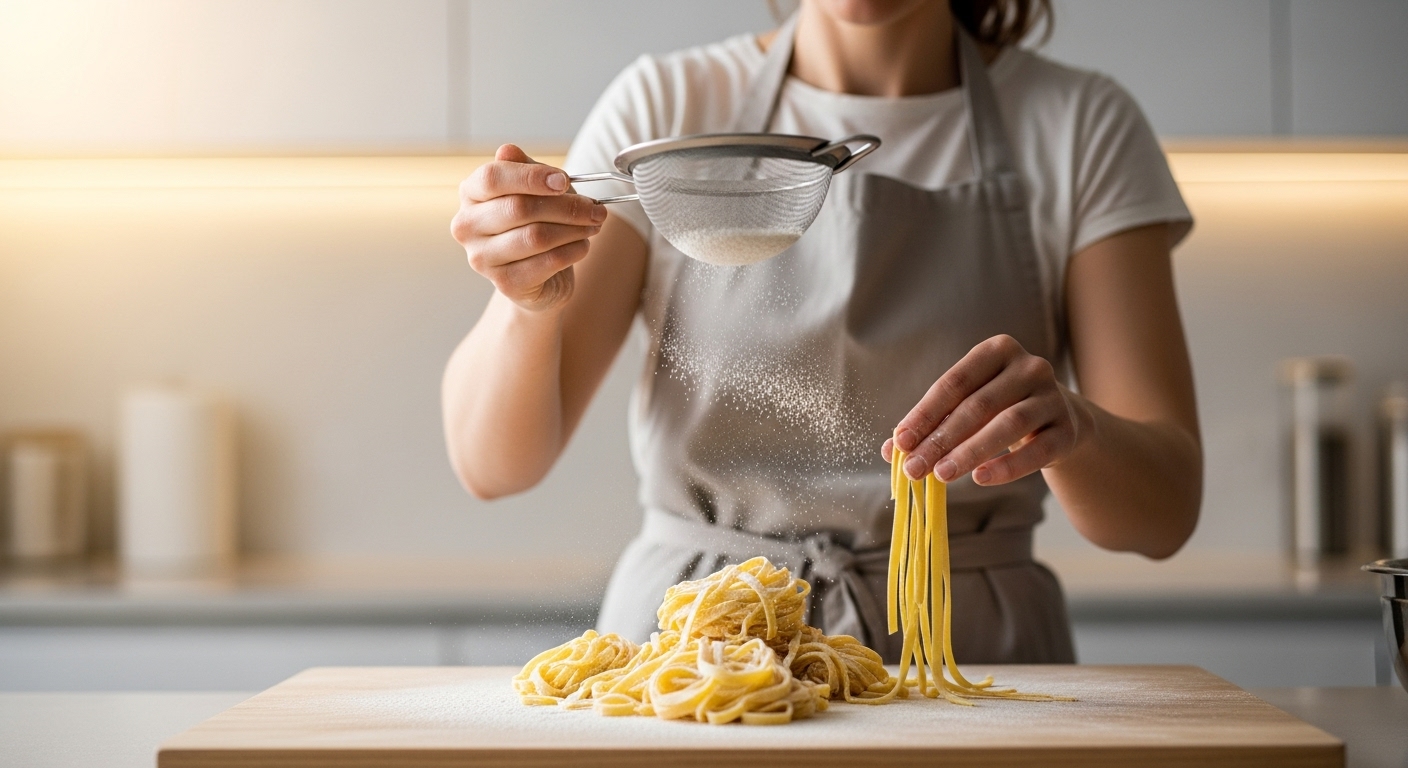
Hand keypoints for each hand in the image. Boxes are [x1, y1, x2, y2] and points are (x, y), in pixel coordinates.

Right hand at [451, 144, 606, 311]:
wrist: (540, 278)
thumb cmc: (536, 224)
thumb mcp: (535, 189)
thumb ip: (526, 169)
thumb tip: (508, 151)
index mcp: (471, 194)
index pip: (492, 178)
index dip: (531, 177)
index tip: (564, 181)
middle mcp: (467, 226)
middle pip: (519, 208)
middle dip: (566, 206)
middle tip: (596, 208)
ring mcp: (482, 258)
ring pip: (536, 237)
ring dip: (575, 229)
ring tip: (593, 225)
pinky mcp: (504, 283)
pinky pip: (548, 262)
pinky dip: (573, 250)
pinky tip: (583, 245)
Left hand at [882, 335, 1092, 484]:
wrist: (1058, 418)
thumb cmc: (999, 407)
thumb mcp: (967, 406)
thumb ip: (932, 423)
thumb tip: (892, 450)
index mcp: (997, 351)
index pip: (954, 383)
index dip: (925, 413)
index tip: (900, 442)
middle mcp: (1030, 367)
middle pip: (978, 406)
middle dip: (942, 439)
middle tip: (915, 468)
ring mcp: (1053, 397)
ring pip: (1008, 425)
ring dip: (970, 452)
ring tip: (942, 474)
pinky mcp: (1068, 428)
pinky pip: (1037, 450)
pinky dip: (1008, 467)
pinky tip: (980, 479)